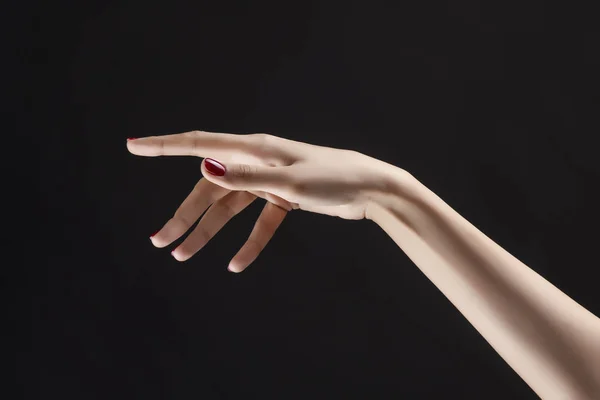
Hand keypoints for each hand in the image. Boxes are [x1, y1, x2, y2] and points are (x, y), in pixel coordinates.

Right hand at [127, 131, 403, 271]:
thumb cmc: (335, 178)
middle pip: (210, 189)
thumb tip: (204, 167)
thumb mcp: (289, 181)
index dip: (164, 146)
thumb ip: (246, 176)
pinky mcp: (282, 199)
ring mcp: (269, 181)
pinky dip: (248, 243)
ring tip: (183, 256)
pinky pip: (258, 223)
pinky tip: (237, 265)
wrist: (372, 189)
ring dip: (208, 232)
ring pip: (229, 209)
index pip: (200, 145)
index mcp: (254, 148)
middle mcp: (256, 162)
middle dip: (185, 215)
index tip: (133, 145)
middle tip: (160, 242)